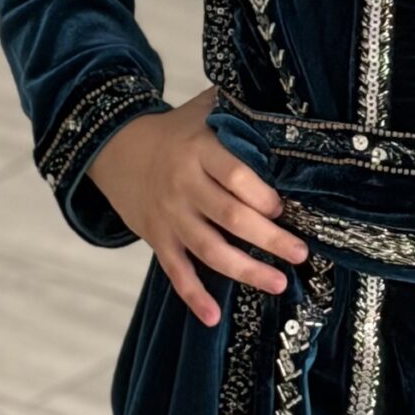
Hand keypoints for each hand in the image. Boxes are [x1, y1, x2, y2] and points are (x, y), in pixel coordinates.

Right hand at [83, 85, 310, 325]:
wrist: (114, 147)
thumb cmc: (176, 130)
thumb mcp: (203, 109)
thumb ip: (239, 106)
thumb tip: (287, 97)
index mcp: (198, 150)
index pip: (234, 175)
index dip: (262, 195)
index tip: (286, 209)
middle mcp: (183, 185)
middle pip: (230, 217)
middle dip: (269, 238)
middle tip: (300, 253)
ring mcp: (169, 215)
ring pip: (209, 250)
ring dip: (244, 270)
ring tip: (277, 284)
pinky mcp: (157, 238)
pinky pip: (176, 272)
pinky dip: (193, 296)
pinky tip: (213, 316)